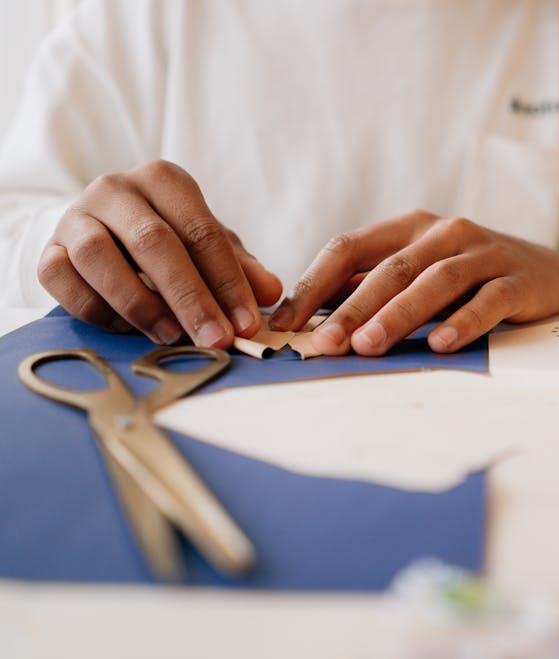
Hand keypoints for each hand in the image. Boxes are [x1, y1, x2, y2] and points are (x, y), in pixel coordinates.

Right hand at [38, 160, 281, 346]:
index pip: (203, 232)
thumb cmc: (169, 240)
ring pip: (101, 258)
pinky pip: (63, 280)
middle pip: (154, 243)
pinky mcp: (48, 249)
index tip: (247, 324)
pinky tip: (128, 328)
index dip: (228, 283)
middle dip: (190, 298)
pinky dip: (97, 309)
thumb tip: (272, 293)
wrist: (103, 231)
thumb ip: (241, 269)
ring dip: (140, 304)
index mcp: (165, 181)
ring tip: (172, 335)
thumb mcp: (210, 247)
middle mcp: (116, 189)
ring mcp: (76, 217)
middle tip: (216, 339)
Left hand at [269, 210, 558, 355]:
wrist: (549, 274)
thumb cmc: (471, 276)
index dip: (315, 284)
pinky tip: (440, 345)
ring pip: (435, 281)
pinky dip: (463, 322)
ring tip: (369, 346)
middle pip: (390, 268)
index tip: (286, 322)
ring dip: (399, 315)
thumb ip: (373, 285)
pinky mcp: (517, 279)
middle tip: (324, 343)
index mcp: (409, 228)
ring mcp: (483, 253)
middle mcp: (445, 232)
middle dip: (352, 308)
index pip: (350, 248)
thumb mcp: (419, 271)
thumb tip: (308, 313)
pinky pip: (488, 300)